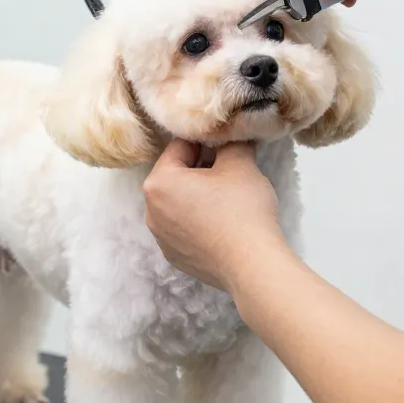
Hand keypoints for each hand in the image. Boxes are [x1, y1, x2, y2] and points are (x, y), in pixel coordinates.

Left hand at [143, 140, 287, 291]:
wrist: (252, 265)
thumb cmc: (242, 209)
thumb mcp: (240, 162)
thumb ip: (230, 142)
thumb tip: (230, 137)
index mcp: (158, 183)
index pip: (180, 147)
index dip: (206, 142)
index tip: (226, 146)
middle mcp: (150, 211)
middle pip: (176, 176)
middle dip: (200, 169)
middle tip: (231, 172)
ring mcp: (161, 238)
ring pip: (179, 203)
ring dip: (199, 196)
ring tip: (228, 200)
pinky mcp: (175, 257)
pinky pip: (184, 228)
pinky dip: (199, 222)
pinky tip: (223, 225)